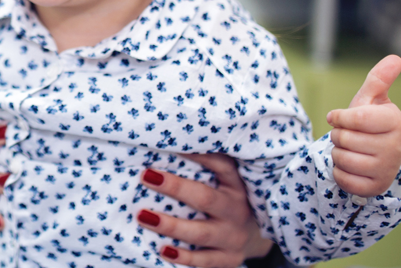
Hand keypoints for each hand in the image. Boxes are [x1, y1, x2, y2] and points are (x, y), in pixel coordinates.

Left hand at [136, 154, 273, 267]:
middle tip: (146, 176)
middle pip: (205, 199)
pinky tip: (163, 250)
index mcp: (236, 186)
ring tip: (143, 216)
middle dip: (175, 187)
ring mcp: (233, 237)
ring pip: (201, 233)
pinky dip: (183, 257)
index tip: (169, 144)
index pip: (221, 165)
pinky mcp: (228, 259)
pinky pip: (205, 261)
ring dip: (171, 225)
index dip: (199, 155)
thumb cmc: (229, 202)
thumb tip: (164, 147)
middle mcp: (236, 210)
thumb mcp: (227, 183)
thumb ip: (206, 169)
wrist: (256, 238)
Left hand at [326, 54, 400, 196]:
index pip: (354, 118)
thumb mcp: (370, 100)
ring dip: (337, 154)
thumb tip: (395, 58)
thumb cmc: (369, 123)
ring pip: (341, 159)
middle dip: (338, 136)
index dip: (339, 117)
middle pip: (343, 139)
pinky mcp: (374, 188)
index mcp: (395, 122)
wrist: (376, 156)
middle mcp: (395, 147)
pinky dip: (339, 172)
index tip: (338, 117)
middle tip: (349, 136)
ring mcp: (386, 169)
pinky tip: (351, 167)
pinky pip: (342, 179)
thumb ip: (378, 79)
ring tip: (351, 150)